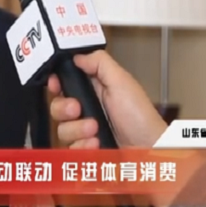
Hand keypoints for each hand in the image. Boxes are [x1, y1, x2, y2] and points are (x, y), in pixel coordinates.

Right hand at [48, 51, 166, 148]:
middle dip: (65, 108)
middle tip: (78, 109)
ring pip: (62, 129)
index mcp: (94, 89)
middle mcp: (87, 109)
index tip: (56, 85)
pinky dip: (83, 147)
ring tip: (96, 131)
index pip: (65, 83)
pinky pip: (70, 149)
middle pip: (57, 107)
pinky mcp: (86, 150)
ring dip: (77, 130)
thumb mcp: (122, 82)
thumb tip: (78, 56)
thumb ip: (99, 63)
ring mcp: (85, 131)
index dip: (56, 83)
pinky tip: (97, 145)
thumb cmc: (141, 118)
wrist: (149, 151)